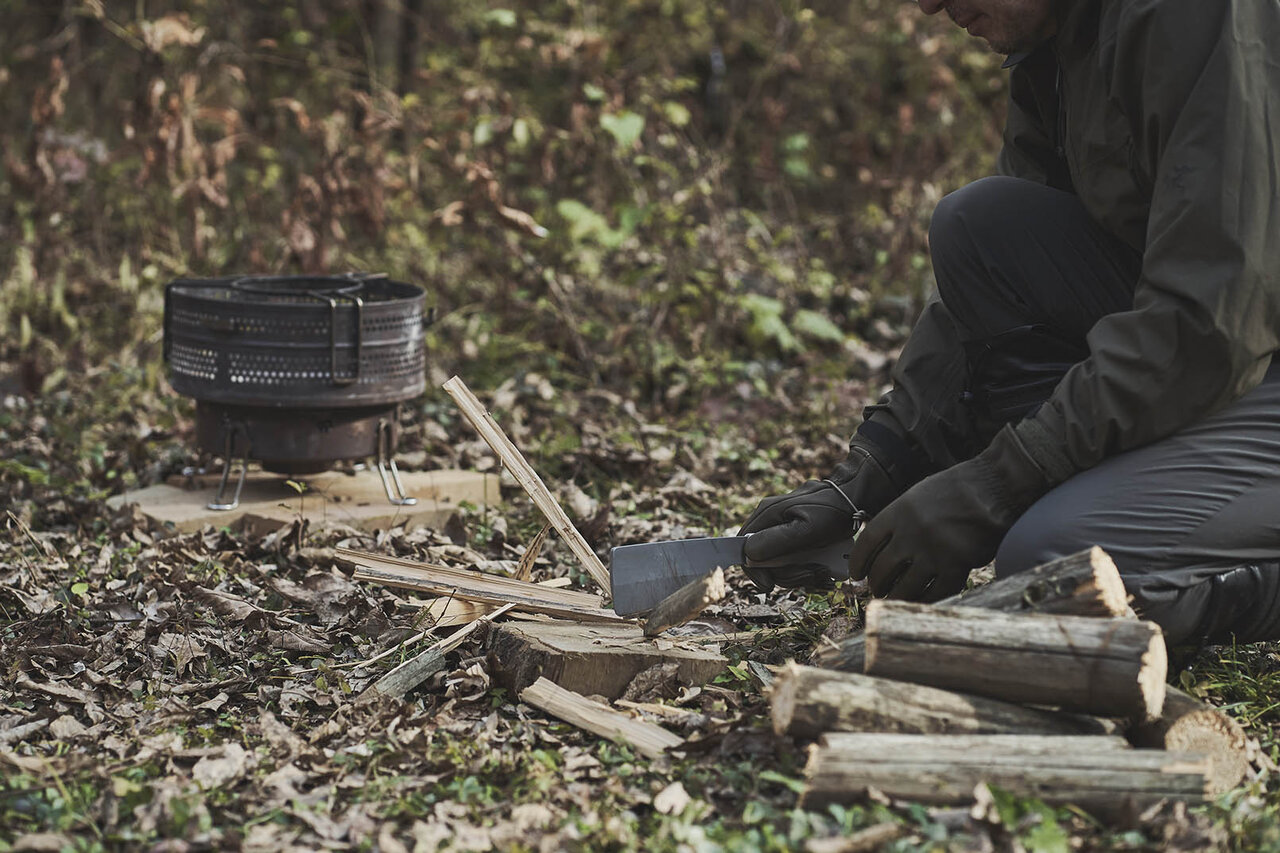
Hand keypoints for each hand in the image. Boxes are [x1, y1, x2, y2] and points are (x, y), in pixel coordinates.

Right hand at [739, 439, 903, 590]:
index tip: (770, 585)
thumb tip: (749, 554)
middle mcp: (770, 522)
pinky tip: (825, 571)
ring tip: (824, 573)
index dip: (753, 570)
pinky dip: (808, 571)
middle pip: (765, 562)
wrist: (856, 499)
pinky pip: (794, 561)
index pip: (743, 548)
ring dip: (802, 575)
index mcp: (767, 515)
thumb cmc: (834, 511)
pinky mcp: (795, 539)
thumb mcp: (807, 529)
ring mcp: (782, 531)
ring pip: (781, 565)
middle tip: (812, 576)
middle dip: (788, 575)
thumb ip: (777, 540)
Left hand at [849, 425, 1052, 600]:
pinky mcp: (956, 566)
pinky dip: (925, 600)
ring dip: (895, 596)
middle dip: (876, 584)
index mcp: (898, 512)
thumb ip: (899, 520)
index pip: (866, 544)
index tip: (856, 574)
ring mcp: (933, 552)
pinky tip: (920, 600)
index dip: (858, 563)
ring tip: (894, 598)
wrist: (994, 487)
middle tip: (877, 589)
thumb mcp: (918, 496)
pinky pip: (935, 593)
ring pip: (904, 587)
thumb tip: (882, 546)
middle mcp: (911, 534)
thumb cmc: (956, 490)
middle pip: (882, 569)